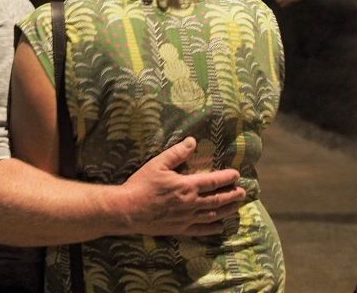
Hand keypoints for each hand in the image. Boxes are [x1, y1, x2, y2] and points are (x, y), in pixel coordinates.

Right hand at [117, 137, 245, 236]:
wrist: (128, 209)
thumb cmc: (141, 184)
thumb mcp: (157, 164)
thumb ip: (176, 153)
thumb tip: (192, 141)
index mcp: (187, 186)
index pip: (213, 181)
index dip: (227, 177)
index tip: (236, 175)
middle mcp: (191, 203)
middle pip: (218, 199)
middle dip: (232, 195)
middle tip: (243, 192)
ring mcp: (187, 218)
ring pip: (213, 214)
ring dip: (227, 210)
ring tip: (237, 206)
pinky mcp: (181, 228)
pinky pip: (202, 229)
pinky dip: (213, 228)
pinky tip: (220, 226)